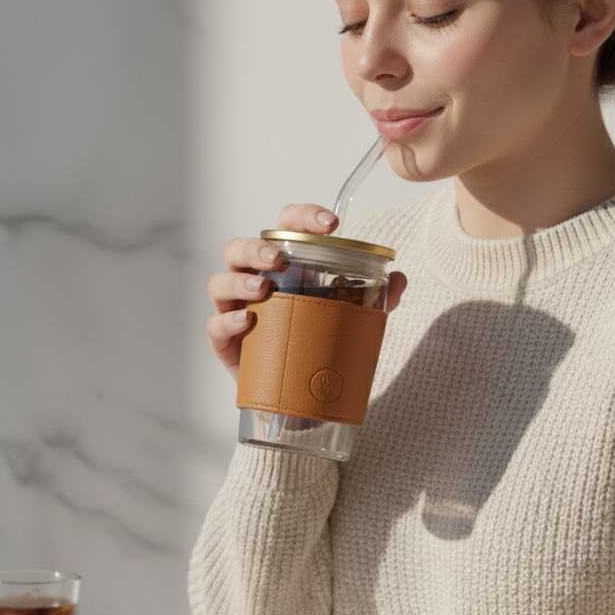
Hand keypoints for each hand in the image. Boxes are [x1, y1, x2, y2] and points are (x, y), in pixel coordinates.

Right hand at [206, 204, 407, 381]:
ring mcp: (235, 309)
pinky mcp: (226, 343)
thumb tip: (399, 279)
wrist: (299, 397)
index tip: (331, 225)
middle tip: (279, 260)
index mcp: (283, 266)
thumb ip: (374, 299)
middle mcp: (254, 280)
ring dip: (239, 280)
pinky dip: (227, 320)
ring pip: (220, 281)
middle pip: (240, 248)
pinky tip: (246, 321)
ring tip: (262, 289)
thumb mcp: (349, 318)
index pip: (285, 228)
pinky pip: (215, 326)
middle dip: (256, 248)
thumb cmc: (316, 342)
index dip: (304, 218)